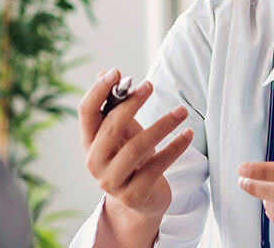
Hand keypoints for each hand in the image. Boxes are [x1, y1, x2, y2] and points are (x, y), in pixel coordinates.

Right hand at [77, 69, 192, 243]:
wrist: (142, 201)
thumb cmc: (132, 159)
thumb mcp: (124, 132)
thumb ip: (115, 106)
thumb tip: (105, 73)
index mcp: (89, 142)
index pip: (86, 113)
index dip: (98, 91)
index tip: (116, 73)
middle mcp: (95, 162)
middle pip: (110, 128)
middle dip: (131, 104)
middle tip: (149, 85)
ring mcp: (112, 182)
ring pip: (136, 148)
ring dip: (161, 126)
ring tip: (182, 111)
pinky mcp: (133, 196)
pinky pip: (156, 167)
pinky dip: (174, 149)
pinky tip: (188, 135)